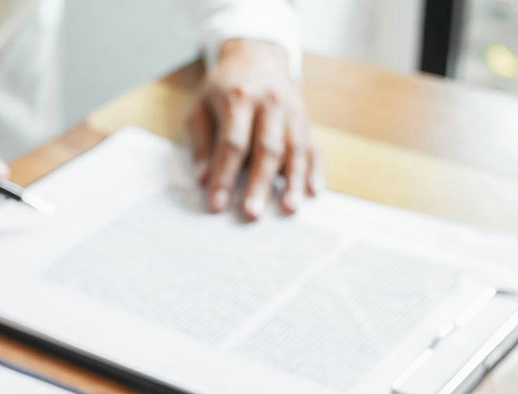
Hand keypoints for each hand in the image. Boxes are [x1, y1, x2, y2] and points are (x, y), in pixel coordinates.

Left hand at [186, 38, 321, 220]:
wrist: (258, 55)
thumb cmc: (225, 88)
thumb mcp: (202, 106)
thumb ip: (202, 143)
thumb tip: (203, 180)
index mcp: (238, 98)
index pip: (232, 143)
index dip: (224, 175)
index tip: (218, 205)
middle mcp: (269, 104)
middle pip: (266, 149)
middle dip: (259, 184)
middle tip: (252, 214)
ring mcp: (292, 114)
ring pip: (295, 151)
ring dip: (293, 182)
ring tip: (289, 209)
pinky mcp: (306, 123)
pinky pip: (314, 149)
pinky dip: (315, 172)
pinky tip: (313, 192)